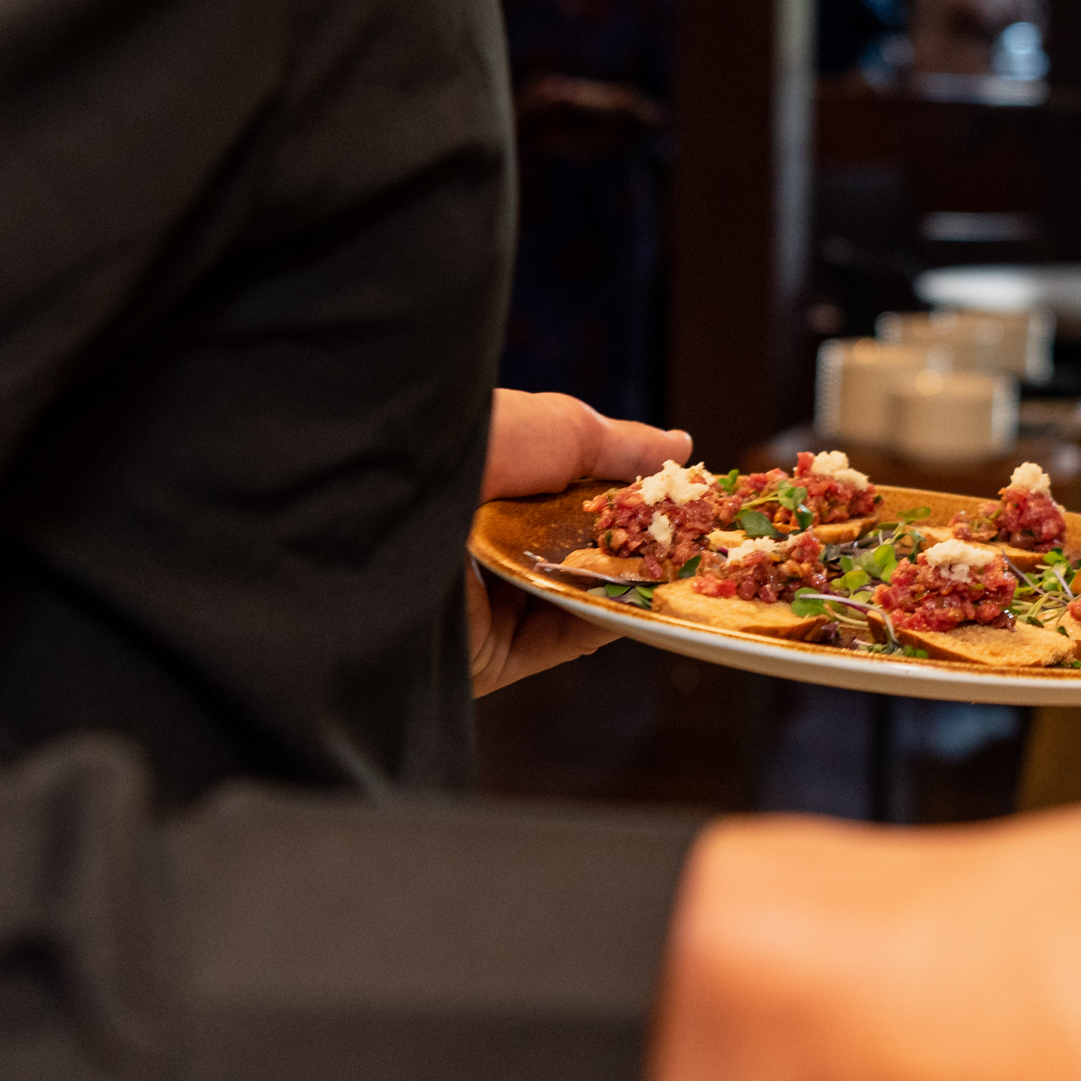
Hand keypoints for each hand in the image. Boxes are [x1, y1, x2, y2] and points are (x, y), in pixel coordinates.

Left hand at [470, 393, 690, 696]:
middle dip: (633, 541)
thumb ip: (613, 444)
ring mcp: (479, 598)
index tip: (680, 491)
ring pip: (570, 596)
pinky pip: (556, 640)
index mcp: (482, 477)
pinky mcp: (481, 653)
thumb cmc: (459, 449)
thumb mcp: (548, 428)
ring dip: (627, 584)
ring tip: (684, 566)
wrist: (387, 521)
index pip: (565, 489)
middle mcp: (476, 539)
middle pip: (572, 546)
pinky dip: (604, 621)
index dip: (623, 490)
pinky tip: (644, 601)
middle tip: (693, 534)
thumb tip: (680, 446)